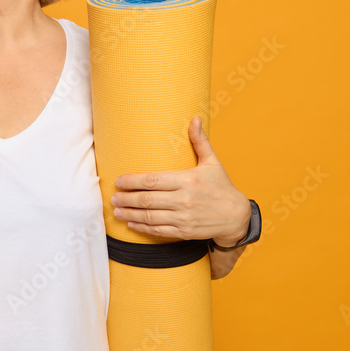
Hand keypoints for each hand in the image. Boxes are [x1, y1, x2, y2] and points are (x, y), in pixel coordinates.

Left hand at [110, 116, 250, 244]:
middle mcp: (184, 200)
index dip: (132, 181)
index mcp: (187, 180)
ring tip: (117, 211)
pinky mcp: (184, 231)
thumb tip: (195, 119)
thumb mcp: (212, 163)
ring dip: (130, 214)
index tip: (119, 181)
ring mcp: (184, 217)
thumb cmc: (221, 187)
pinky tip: (132, 223)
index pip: (153, 181)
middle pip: (147, 200)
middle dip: (126, 199)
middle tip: (113, 197)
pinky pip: (159, 230)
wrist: (236, 217)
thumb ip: (200, 142)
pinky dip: (143, 228)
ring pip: (150, 217)